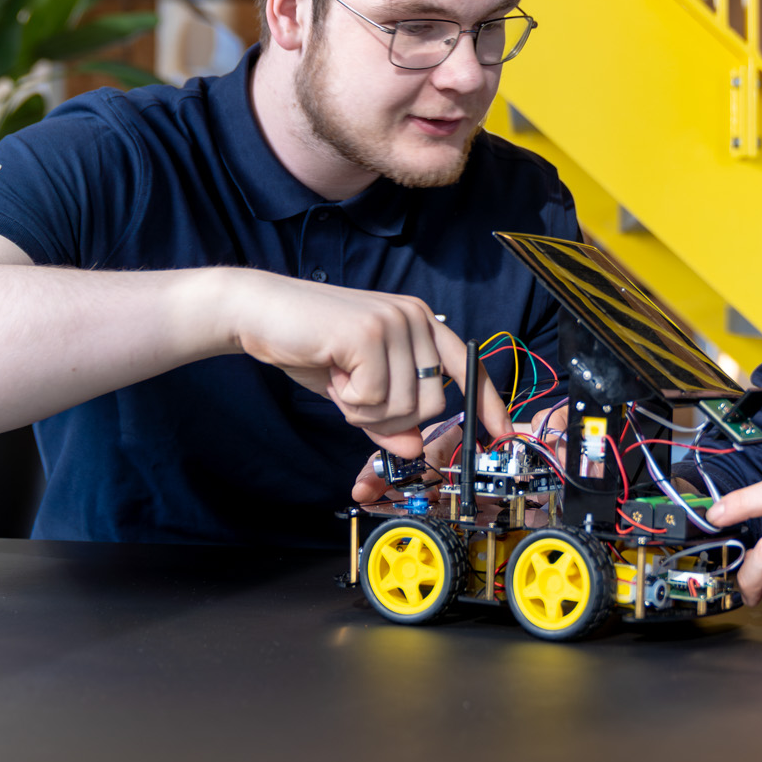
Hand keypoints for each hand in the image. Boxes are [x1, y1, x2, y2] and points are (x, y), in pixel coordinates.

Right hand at [225, 271, 510, 460]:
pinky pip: (374, 399)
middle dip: (391, 418)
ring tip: (340, 378)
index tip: (502, 432)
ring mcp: (395, 323)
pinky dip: (348, 401)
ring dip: (364, 410)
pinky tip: (332, 372)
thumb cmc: (310, 346)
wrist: (259, 312)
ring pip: (404, 407)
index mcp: (421, 324)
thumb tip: (414, 448)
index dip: (487, 402)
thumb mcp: (357, 389)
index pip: (468, 366)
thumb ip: (389, 417)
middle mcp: (416, 318)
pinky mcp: (370, 335)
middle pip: (432, 404)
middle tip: (354, 393)